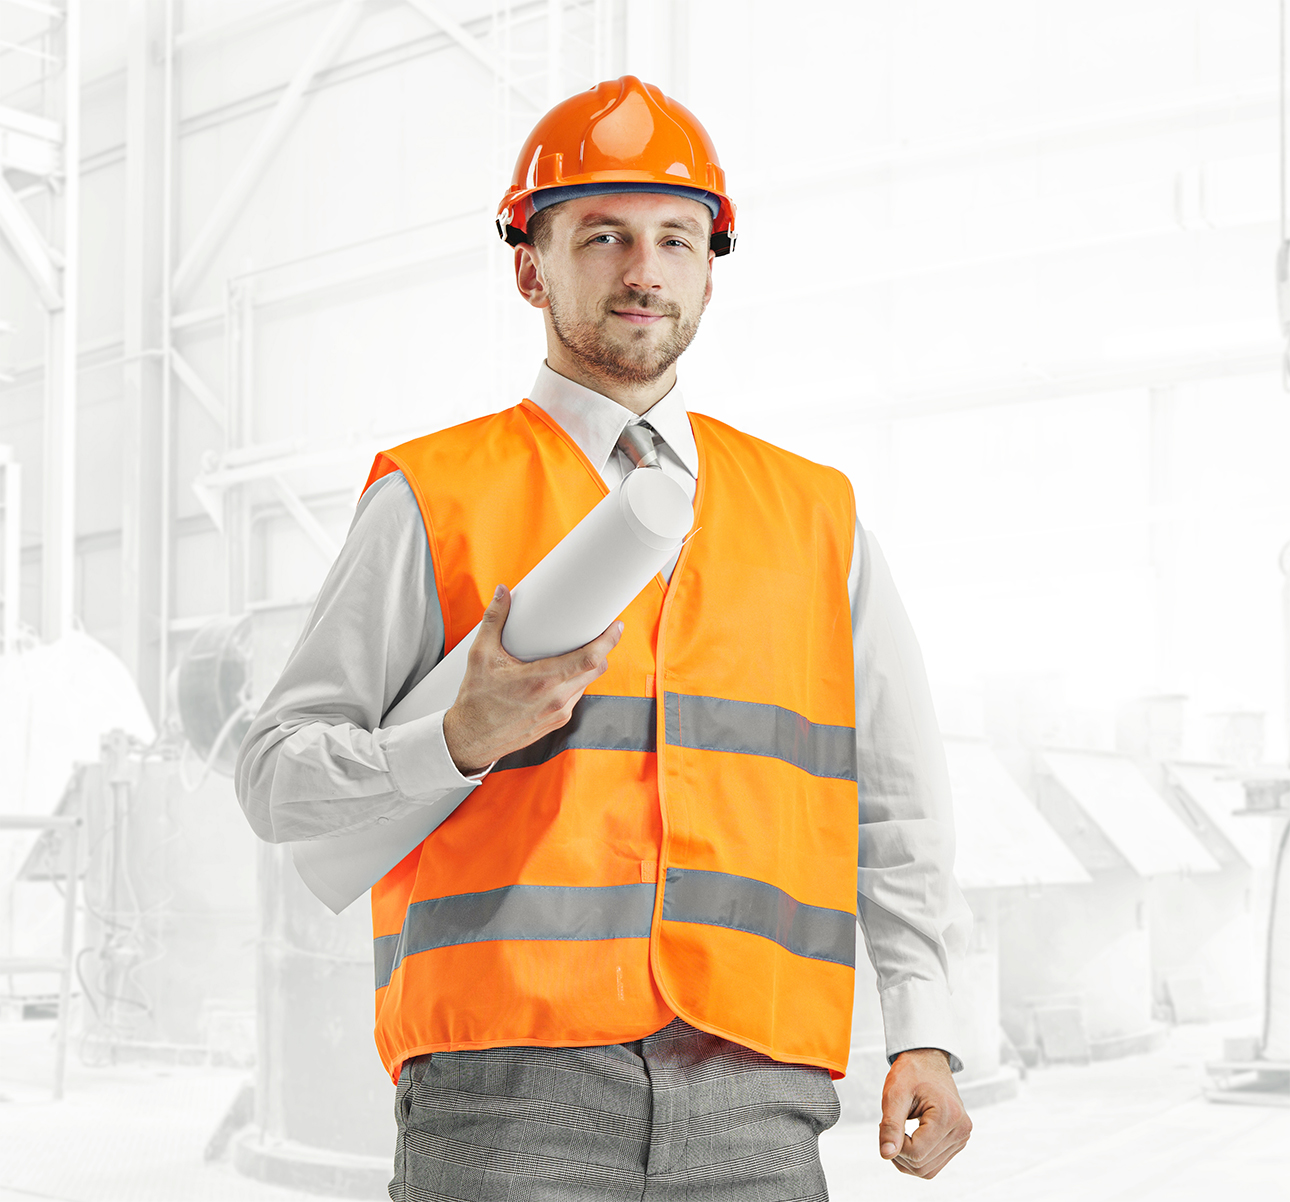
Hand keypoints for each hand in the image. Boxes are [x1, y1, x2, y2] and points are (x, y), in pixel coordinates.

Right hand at [442, 584, 624, 773]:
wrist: (472, 739)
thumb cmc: (476, 700)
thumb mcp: (480, 655)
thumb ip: (493, 620)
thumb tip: (502, 592)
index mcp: (543, 680)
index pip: (590, 658)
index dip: (608, 640)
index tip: (616, 626)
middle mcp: (557, 699)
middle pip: (595, 669)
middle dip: (602, 649)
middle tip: (599, 632)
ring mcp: (559, 713)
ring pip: (586, 684)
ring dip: (587, 667)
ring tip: (577, 651)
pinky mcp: (557, 723)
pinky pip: (575, 697)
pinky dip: (574, 682)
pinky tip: (562, 674)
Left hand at [878, 1047, 971, 1179]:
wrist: (927, 1060)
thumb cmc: (911, 1073)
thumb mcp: (895, 1094)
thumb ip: (890, 1125)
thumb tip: (886, 1154)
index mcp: (949, 1116)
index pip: (916, 1152)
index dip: (895, 1144)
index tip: (885, 1123)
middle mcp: (961, 1130)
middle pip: (921, 1165)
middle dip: (899, 1152)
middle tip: (888, 1127)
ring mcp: (961, 1137)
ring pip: (927, 1170)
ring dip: (906, 1158)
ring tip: (898, 1132)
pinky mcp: (957, 1141)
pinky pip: (933, 1164)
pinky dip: (916, 1158)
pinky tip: (908, 1138)